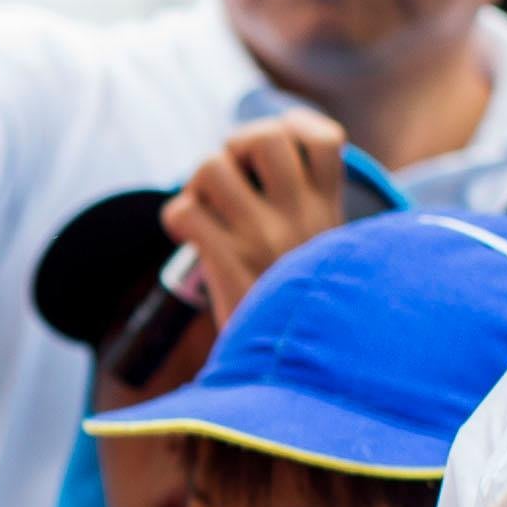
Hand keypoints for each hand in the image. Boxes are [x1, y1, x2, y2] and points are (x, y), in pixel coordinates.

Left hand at [164, 111, 350, 322]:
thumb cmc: (303, 308)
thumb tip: (261, 152)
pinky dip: (178, 220)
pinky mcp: (229, 264)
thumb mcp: (326, 255)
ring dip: (197, 184)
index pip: (326, 138)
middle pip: (262, 137)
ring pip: (211, 167)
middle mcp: (301, 219)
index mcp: (329, 211)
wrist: (301, 376)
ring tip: (206, 212)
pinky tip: (191, 239)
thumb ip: (307, 206)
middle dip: (233, 149)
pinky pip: (184, 212)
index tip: (274, 154)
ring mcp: (264, 239)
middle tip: (230, 182)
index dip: (292, 130)